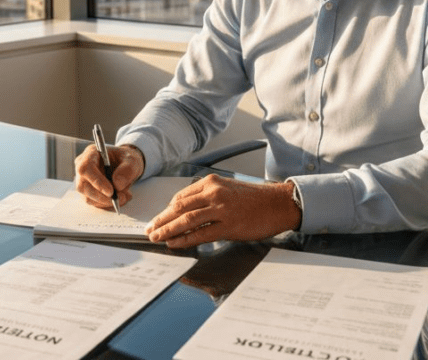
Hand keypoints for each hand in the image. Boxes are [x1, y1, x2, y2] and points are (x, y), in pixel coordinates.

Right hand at [74, 143, 144, 208]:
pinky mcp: (87, 192)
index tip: (111, 191)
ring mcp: (83, 181)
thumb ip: (127, 170)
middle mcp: (83, 167)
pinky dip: (107, 204)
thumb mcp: (132, 161)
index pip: (85, 168)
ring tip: (124, 197)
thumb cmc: (126, 159)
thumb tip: (117, 184)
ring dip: (106, 202)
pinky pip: (94, 203)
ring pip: (87, 197)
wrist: (125, 165)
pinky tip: (120, 198)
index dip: (96, 181)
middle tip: (121, 198)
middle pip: (83, 186)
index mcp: (91, 153)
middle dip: (103, 197)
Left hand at [145, 175, 301, 248]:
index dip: (166, 210)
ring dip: (167, 230)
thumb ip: (207, 196)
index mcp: (211, 182)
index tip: (158, 219)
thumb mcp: (227, 189)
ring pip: (185, 220)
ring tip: (156, 238)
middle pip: (179, 207)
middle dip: (161, 220)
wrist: (277, 204)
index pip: (181, 197)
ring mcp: (220, 209)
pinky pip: (200, 234)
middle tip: (150, 230)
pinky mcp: (228, 225)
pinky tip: (174, 243)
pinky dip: (184, 239)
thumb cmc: (254, 198)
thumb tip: (186, 211)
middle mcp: (213, 193)